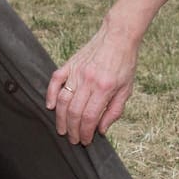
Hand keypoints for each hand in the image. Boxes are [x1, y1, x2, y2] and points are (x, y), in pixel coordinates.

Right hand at [47, 24, 140, 145]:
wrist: (118, 37)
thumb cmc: (124, 64)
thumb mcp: (126, 90)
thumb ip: (114, 111)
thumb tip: (101, 130)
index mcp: (105, 88)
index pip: (90, 117)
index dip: (86, 132)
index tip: (85, 141)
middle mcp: (88, 80)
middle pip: (74, 112)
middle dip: (72, 130)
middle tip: (73, 140)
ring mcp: (77, 72)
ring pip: (63, 100)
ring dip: (60, 118)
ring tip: (62, 130)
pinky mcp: (69, 64)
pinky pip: (55, 81)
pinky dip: (51, 94)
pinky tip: (51, 106)